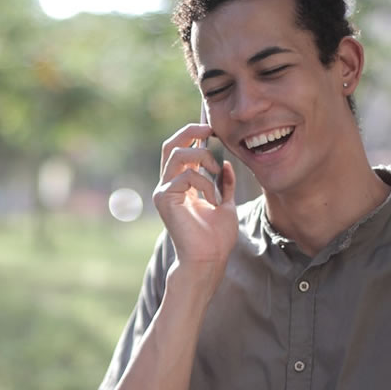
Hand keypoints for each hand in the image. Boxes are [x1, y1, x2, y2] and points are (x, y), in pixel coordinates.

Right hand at [152, 124, 238, 278]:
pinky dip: (205, 182)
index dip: (194, 135)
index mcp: (180, 185)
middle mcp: (168, 185)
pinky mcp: (164, 198)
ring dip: (202, 157)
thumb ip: (223, 185)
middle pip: (170, 145)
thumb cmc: (216, 238)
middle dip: (190, 131)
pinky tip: (212, 199)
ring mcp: (164, 191)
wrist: (208, 259)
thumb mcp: (225, 204)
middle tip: (210, 130)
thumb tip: (226, 165)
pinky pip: (186, 176)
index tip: (214, 132)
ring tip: (217, 172)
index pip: (181, 150)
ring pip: (177, 154)